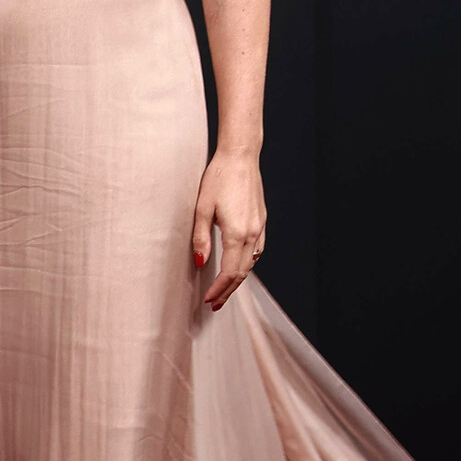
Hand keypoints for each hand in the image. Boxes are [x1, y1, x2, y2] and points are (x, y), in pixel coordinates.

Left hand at [191, 149, 265, 311]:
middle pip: (242, 273)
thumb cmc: (219, 178)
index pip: (229, 272)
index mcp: (237, 233)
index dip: (218, 289)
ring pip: (251, 263)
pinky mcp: (261, 220)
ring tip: (224, 289)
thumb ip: (201, 238)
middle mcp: (252, 233)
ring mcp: (259, 227)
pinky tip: (238, 264)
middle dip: (228, 290)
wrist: (241, 157)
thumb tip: (199, 262)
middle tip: (214, 303)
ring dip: (238, 279)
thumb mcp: (202, 208)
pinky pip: (257, 249)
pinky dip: (247, 263)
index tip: (208, 300)